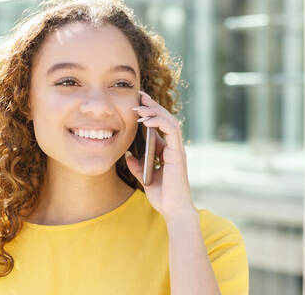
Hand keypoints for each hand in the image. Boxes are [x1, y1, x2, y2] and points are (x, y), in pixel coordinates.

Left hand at [125, 90, 196, 219]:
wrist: (173, 209)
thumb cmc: (163, 195)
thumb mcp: (144, 177)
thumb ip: (137, 165)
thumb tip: (127, 154)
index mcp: (167, 150)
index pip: (160, 124)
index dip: (150, 112)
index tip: (137, 102)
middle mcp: (173, 147)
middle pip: (165, 118)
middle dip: (152, 105)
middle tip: (139, 95)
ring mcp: (177, 149)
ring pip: (170, 120)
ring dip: (154, 111)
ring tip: (140, 107)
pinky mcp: (177, 153)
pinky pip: (171, 131)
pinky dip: (159, 122)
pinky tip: (146, 120)